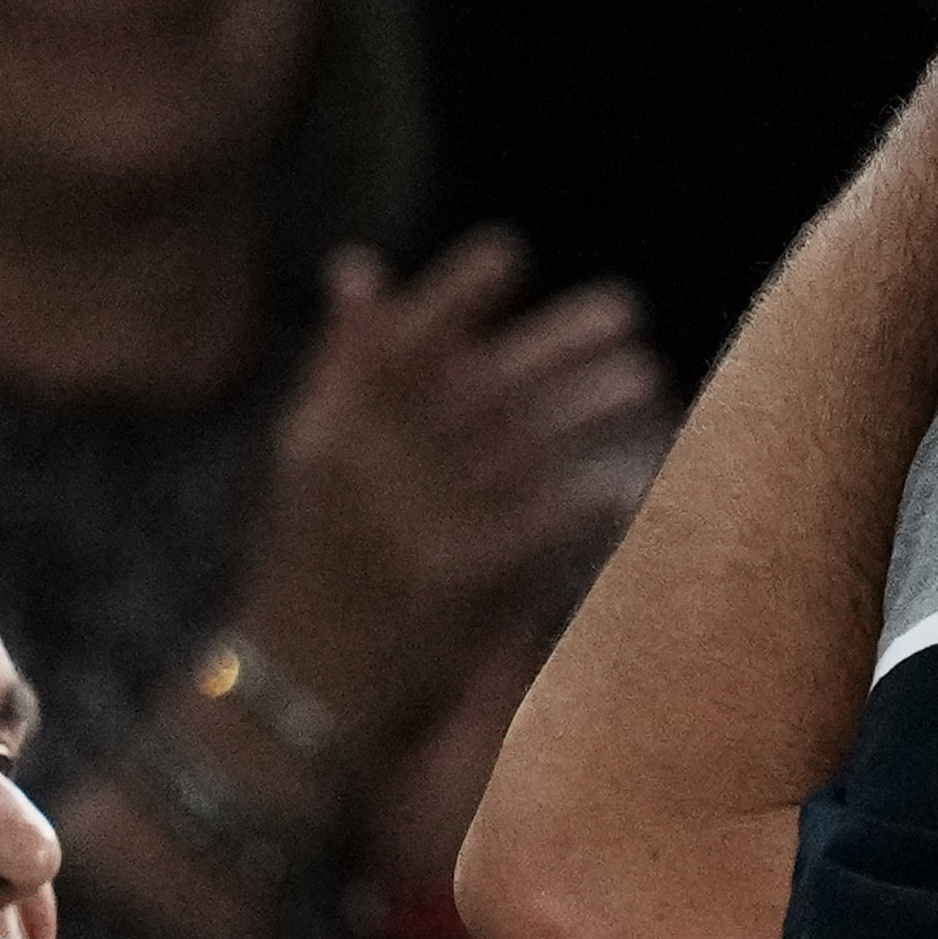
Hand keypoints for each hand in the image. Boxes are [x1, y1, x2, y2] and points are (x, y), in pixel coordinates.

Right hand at [242, 229, 672, 736]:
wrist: (291, 687)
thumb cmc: (306, 564)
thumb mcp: (305, 456)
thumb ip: (342, 364)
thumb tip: (360, 267)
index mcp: (338, 429)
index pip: (403, 341)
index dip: (457, 292)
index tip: (510, 251)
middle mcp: (377, 465)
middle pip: (483, 385)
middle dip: (557, 342)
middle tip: (625, 307)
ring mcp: (418, 521)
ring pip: (522, 445)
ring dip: (588, 406)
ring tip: (646, 377)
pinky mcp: (456, 583)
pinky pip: (537, 528)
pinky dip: (582, 501)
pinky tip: (629, 482)